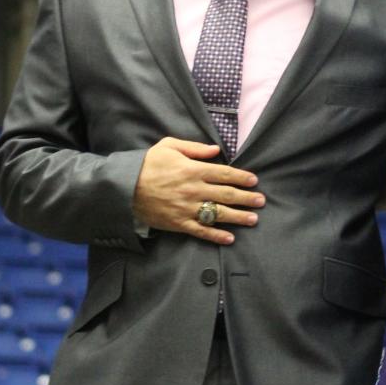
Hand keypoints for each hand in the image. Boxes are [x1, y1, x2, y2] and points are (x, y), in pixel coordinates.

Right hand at [133, 137, 264, 243]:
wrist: (123, 187)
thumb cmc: (147, 164)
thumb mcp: (169, 146)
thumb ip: (194, 148)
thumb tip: (215, 150)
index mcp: (192, 170)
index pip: (224, 173)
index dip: (242, 177)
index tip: (254, 181)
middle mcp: (193, 190)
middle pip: (226, 194)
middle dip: (246, 198)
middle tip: (261, 201)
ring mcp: (187, 208)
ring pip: (218, 214)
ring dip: (238, 217)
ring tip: (253, 219)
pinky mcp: (178, 223)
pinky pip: (201, 231)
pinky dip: (216, 236)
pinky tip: (230, 238)